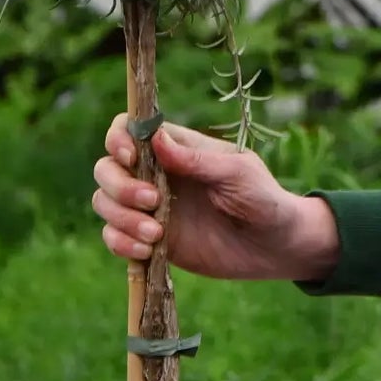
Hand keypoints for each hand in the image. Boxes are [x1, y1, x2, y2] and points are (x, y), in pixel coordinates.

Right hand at [92, 117, 338, 283]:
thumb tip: (155, 139)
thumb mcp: (237, 173)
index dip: (117, 139)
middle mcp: (154, 175)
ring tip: (156, 235)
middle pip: (106, 168)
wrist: (276, 247)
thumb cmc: (263, 199)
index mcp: (175, 149)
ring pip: (104, 203)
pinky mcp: (150, 241)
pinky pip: (114, 237)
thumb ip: (196, 160)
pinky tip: (147, 251)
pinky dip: (120, 243)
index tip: (130, 157)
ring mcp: (149, 209)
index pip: (127, 129)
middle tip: (152, 203)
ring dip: (120, 217)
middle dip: (119, 186)